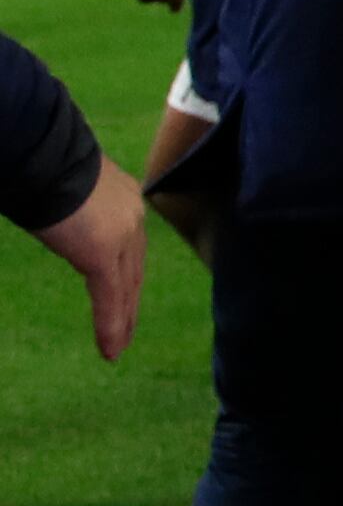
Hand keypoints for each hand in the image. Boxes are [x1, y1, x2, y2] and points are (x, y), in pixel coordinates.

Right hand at [38, 159, 146, 362]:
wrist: (44, 156)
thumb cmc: (46, 167)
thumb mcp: (69, 191)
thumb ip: (78, 212)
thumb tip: (66, 221)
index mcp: (127, 201)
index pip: (132, 248)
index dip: (129, 275)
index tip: (127, 297)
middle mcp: (133, 218)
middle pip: (135, 270)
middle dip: (131, 303)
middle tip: (127, 332)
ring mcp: (122, 236)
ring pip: (126, 288)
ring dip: (122, 322)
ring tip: (117, 349)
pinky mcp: (103, 253)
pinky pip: (110, 297)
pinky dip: (110, 325)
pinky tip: (110, 349)